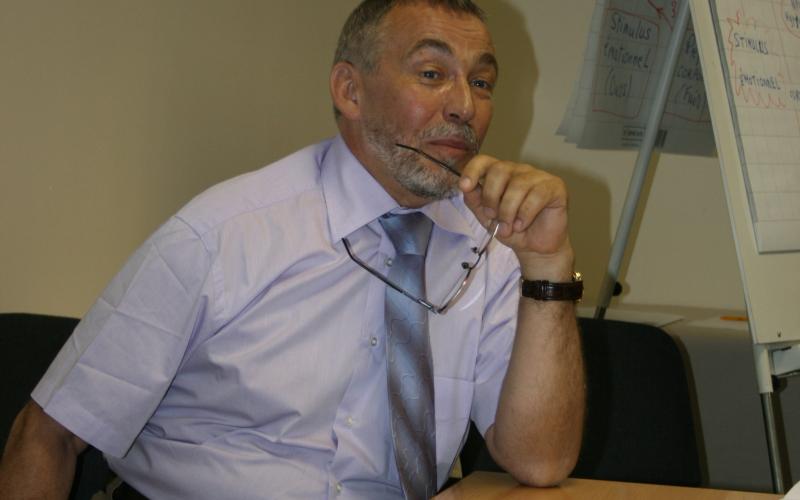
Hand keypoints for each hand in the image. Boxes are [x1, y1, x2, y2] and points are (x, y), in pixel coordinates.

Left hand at [459, 155, 572, 278]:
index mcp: (501, 174)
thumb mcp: (487, 218)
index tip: (464, 186)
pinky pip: (537, 195)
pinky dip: (525, 214)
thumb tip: (465, 187)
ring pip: (518, 185)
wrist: (535, 248)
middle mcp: (519, 171)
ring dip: (508, 211)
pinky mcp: (555, 187)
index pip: (484, 161)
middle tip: (492, 217)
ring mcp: (539, 176)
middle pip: (499, 170)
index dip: (472, 170)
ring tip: (509, 228)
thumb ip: (475, 201)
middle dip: (491, 197)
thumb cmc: (512, 229)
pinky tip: (522, 225)